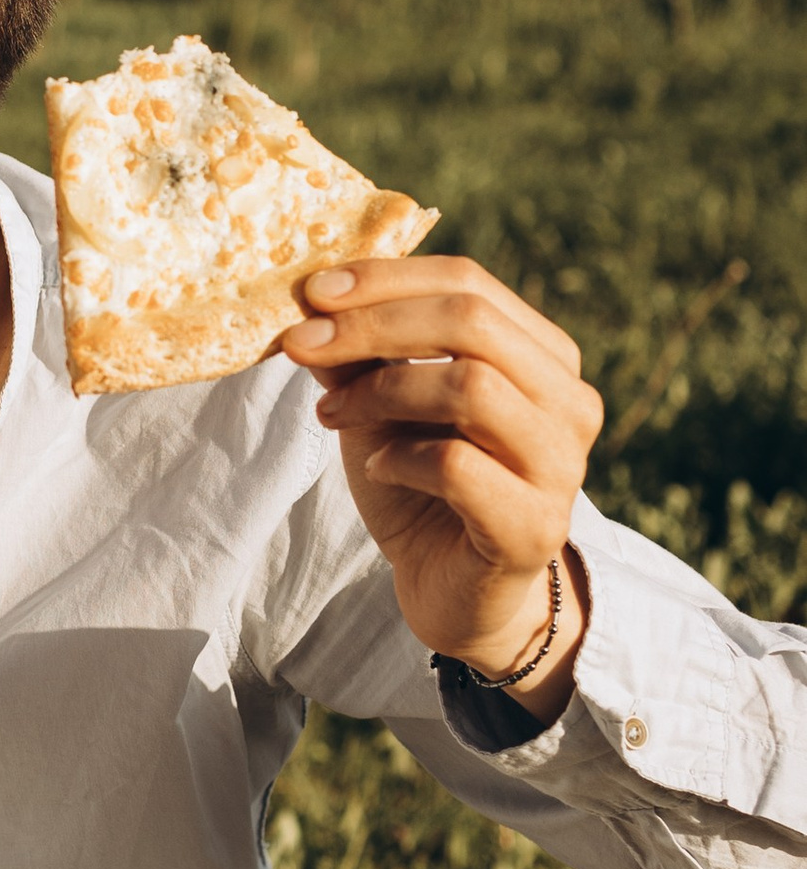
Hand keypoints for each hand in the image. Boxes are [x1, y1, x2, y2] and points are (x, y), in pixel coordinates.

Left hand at [280, 255, 601, 688]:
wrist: (450, 589)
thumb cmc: (420, 484)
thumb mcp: (380, 402)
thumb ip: (357, 350)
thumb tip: (309, 294)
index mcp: (543, 356)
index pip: (470, 284)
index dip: (385, 279)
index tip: (310, 291)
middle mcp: (568, 402)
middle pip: (473, 321)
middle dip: (372, 324)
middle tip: (299, 344)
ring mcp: (560, 466)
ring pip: (472, 386)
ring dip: (381, 391)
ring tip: (333, 415)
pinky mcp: (534, 528)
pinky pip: (458, 466)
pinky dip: (401, 456)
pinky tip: (380, 467)